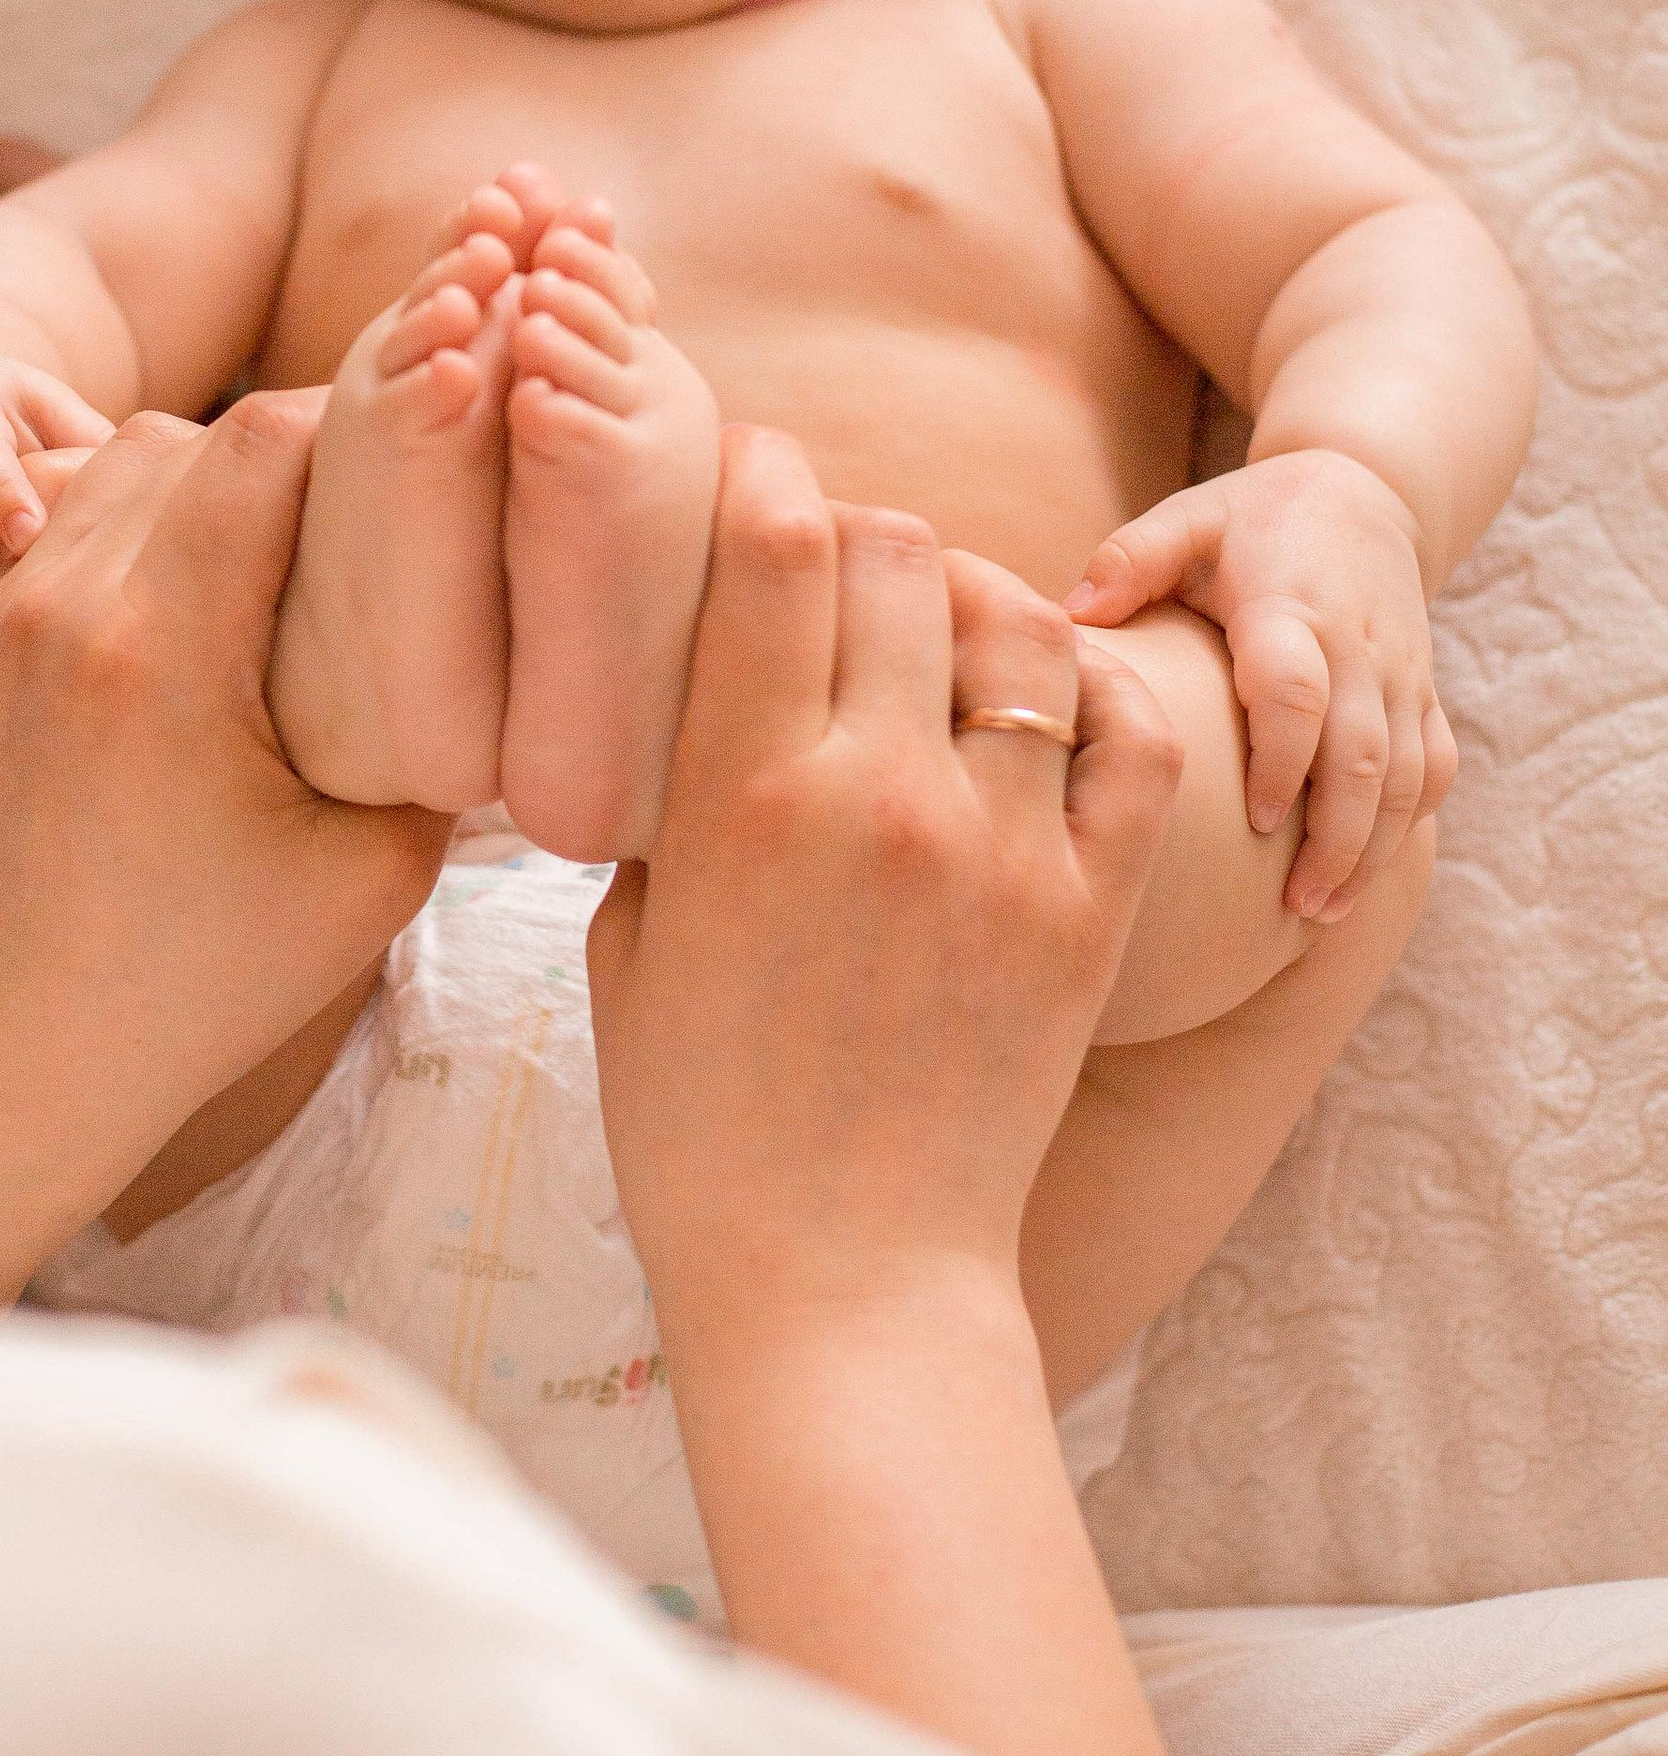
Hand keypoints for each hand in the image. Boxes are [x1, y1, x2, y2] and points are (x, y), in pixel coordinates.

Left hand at [0, 396, 448, 1202]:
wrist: (48, 1037)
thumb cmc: (224, 968)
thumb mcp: (377, 871)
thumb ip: (440, 738)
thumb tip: (504, 637)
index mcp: (161, 654)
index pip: (257, 445)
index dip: (347, 422)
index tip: (410, 448)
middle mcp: (64, 614)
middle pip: (184, 436)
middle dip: (281, 450)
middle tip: (358, 499)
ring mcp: (2, 627)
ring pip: (110, 465)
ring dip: (200, 480)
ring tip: (278, 543)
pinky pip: (57, 523)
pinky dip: (130, 525)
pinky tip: (194, 586)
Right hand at [587, 434, 1179, 1349]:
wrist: (840, 1279)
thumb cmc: (700, 1128)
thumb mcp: (626, 947)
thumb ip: (661, 813)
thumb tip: (682, 713)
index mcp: (743, 798)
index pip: (778, 548)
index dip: (766, 477)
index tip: (754, 475)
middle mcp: (880, 797)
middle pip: (900, 555)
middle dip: (862, 532)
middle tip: (840, 561)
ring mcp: (1000, 849)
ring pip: (1018, 622)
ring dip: (975, 598)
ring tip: (945, 631)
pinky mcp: (1087, 910)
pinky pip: (1128, 736)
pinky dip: (1094, 692)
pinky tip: (1046, 707)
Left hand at [1069, 450, 1455, 917]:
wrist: (1365, 491)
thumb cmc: (1250, 518)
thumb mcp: (1187, 518)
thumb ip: (1129, 559)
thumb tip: (1069, 616)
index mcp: (1292, 608)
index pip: (1300, 693)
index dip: (1286, 760)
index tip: (1260, 821)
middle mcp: (1359, 648)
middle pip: (1365, 756)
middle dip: (1336, 838)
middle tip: (1294, 907)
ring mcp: (1401, 676)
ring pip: (1407, 777)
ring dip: (1372, 849)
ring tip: (1321, 911)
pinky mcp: (1423, 693)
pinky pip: (1436, 769)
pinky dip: (1408, 826)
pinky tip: (1363, 876)